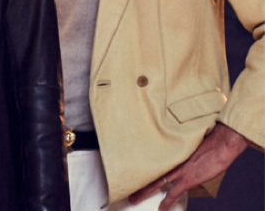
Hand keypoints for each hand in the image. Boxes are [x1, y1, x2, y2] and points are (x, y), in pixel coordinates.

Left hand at [129, 123, 248, 210]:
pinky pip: (173, 193)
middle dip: (136, 180)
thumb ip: (181, 150)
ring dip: (144, 192)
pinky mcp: (187, 180)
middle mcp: (171, 162)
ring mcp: (178, 171)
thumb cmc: (210, 141)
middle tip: (125, 187)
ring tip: (133, 199)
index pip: (152, 162)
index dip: (142, 167)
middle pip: (149, 172)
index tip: (132, 170)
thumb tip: (178, 152)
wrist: (221, 145)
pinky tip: (161, 209)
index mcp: (170, 153)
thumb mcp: (191, 144)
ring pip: (155, 183)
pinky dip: (166, 201)